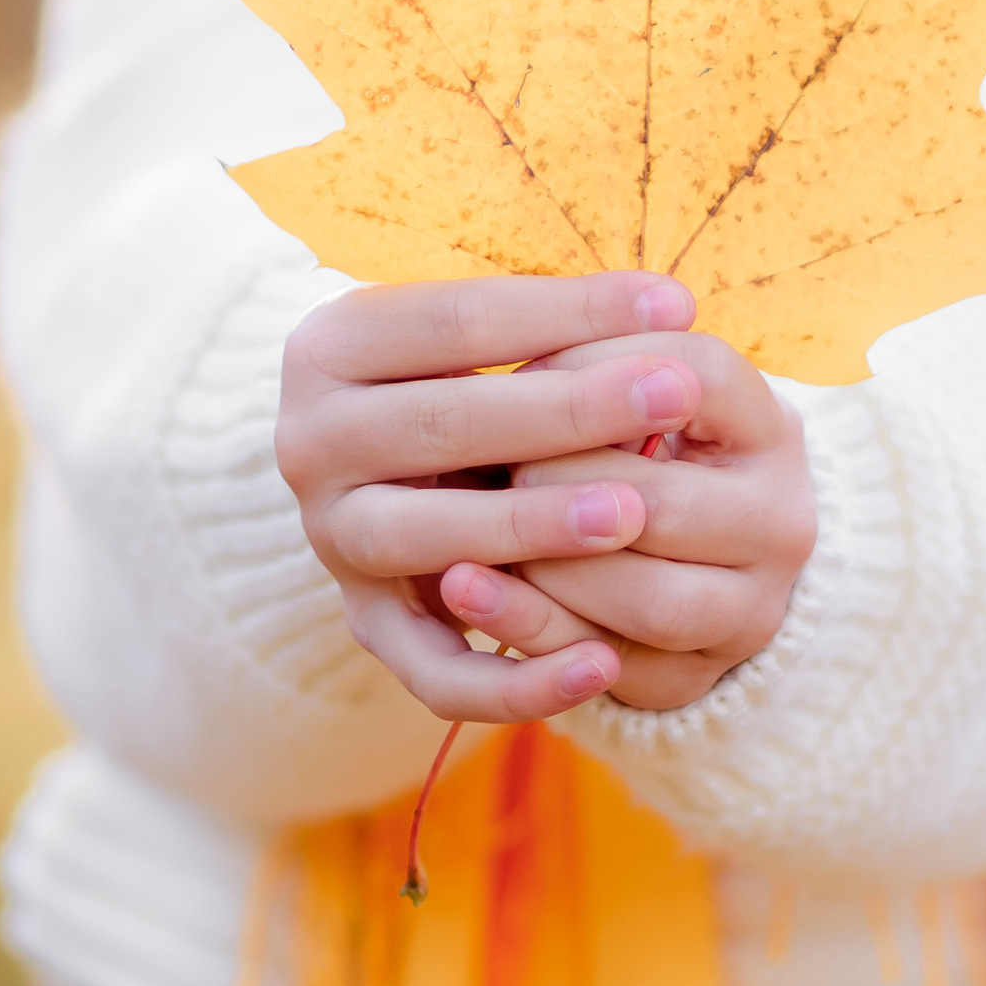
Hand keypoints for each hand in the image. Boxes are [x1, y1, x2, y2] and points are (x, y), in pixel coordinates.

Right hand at [275, 270, 701, 723]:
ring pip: (427, 538)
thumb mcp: (476, 336)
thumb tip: (671, 309)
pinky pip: (436, 672)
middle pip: (443, 422)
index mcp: (330, 347)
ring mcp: (333, 539)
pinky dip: (516, 681)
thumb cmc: (453, 378)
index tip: (675, 303)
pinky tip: (602, 665)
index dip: (567, 311)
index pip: (457, 321)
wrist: (372, 465)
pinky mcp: (365, 625)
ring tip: (631, 512)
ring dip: (530, 528)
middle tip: (675, 392)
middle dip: (569, 410)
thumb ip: (553, 326)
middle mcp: (310, 443)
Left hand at [436, 330, 816, 711]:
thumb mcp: (634, 399)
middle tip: (498, 465)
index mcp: (768, 431)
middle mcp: (779, 523)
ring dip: (550, 568)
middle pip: (670, 503)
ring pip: (652, 602)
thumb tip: (511, 379)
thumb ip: (586, 373)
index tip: (530, 368)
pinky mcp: (698, 678)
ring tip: (470, 539)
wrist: (698, 555)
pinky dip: (532, 632)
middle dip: (564, 483)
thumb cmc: (641, 450)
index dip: (603, 365)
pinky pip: (615, 672)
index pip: (703, 375)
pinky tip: (466, 593)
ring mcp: (749, 611)